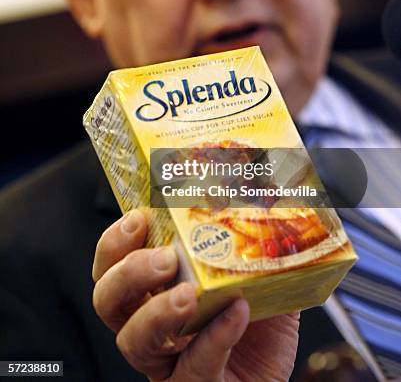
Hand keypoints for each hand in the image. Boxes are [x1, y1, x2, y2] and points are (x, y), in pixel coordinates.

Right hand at [92, 210, 298, 380]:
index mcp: (156, 289)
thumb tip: (270, 198)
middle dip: (129, 273)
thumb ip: (256, 243)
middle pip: (108, 299)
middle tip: (165, 257)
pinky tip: (237, 315)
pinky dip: (214, 338)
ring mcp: (166, 362)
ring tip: (189, 294)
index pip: (114, 263)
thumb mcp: (259, 276)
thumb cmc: (257, 330)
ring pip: (133, 341)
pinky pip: (193, 368)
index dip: (116, 241)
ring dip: (157, 312)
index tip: (138, 218)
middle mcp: (150, 325)